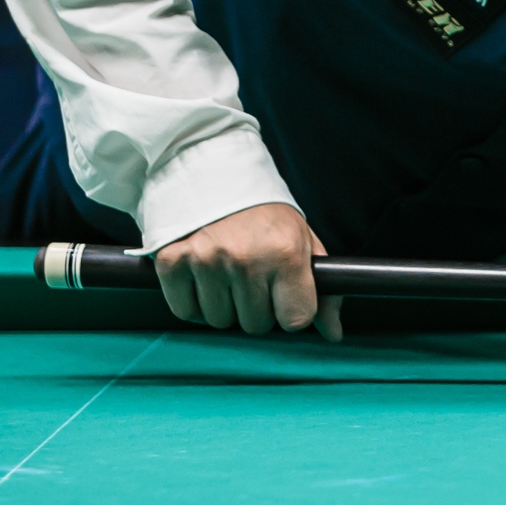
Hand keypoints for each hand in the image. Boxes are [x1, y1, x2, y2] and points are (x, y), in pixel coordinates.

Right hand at [154, 202, 342, 341]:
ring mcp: (206, 261)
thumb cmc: (263, 212)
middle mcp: (246, 259)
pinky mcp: (173, 262)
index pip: (296, 319)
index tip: (284, 294)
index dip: (291, 311)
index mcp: (286, 253)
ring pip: (220, 321)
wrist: (213, 170)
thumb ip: (321, 289)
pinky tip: (202, 277)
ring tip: (227, 272)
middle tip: (252, 276)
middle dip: (257, 308)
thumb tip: (333, 334)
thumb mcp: (302, 240)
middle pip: (256, 325)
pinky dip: (193, 303)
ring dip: (225, 305)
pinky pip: (186, 312)